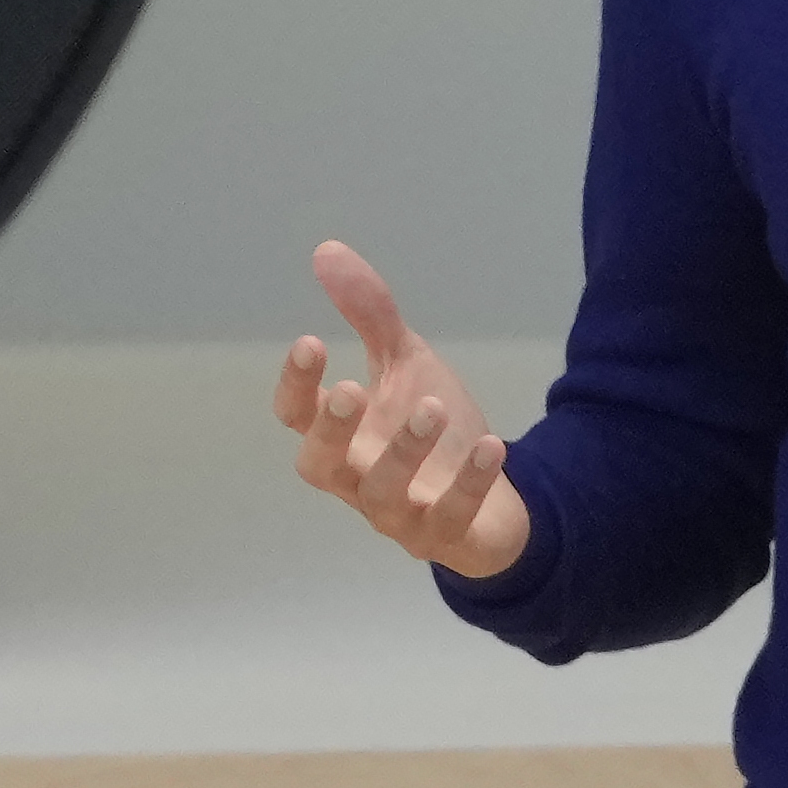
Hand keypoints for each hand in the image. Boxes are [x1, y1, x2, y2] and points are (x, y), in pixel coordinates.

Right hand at [274, 239, 529, 579]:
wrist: (491, 496)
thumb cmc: (433, 432)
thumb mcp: (405, 364)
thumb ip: (370, 315)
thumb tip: (326, 250)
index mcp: (343, 437)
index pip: (296, 418)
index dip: (295, 386)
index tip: (309, 342)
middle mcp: (357, 479)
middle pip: (320, 467)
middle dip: (332, 431)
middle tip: (350, 389)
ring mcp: (399, 514)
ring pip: (383, 495)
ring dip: (404, 452)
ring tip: (431, 407)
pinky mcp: (446, 536)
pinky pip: (451, 518)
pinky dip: (470, 482)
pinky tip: (491, 444)